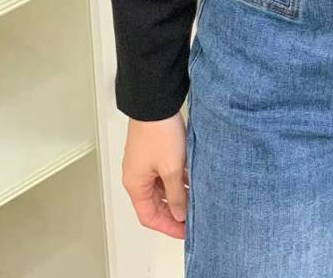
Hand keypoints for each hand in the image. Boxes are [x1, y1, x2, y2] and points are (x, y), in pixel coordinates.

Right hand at [121, 112, 188, 237]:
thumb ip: (176, 194)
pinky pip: (164, 172)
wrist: (155, 102)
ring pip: (161, 187)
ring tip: (197, 198)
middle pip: (154, 203)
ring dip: (177, 193)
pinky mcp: (153, 151)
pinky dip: (177, 178)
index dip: (167, 226)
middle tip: (193, 217)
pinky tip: (193, 178)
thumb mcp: (171, 169)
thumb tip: (179, 213)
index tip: (185, 231)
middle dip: (173, 211)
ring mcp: (144, 163)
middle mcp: (137, 175)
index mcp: (135, 184)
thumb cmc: (158, 133)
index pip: (149, 217)